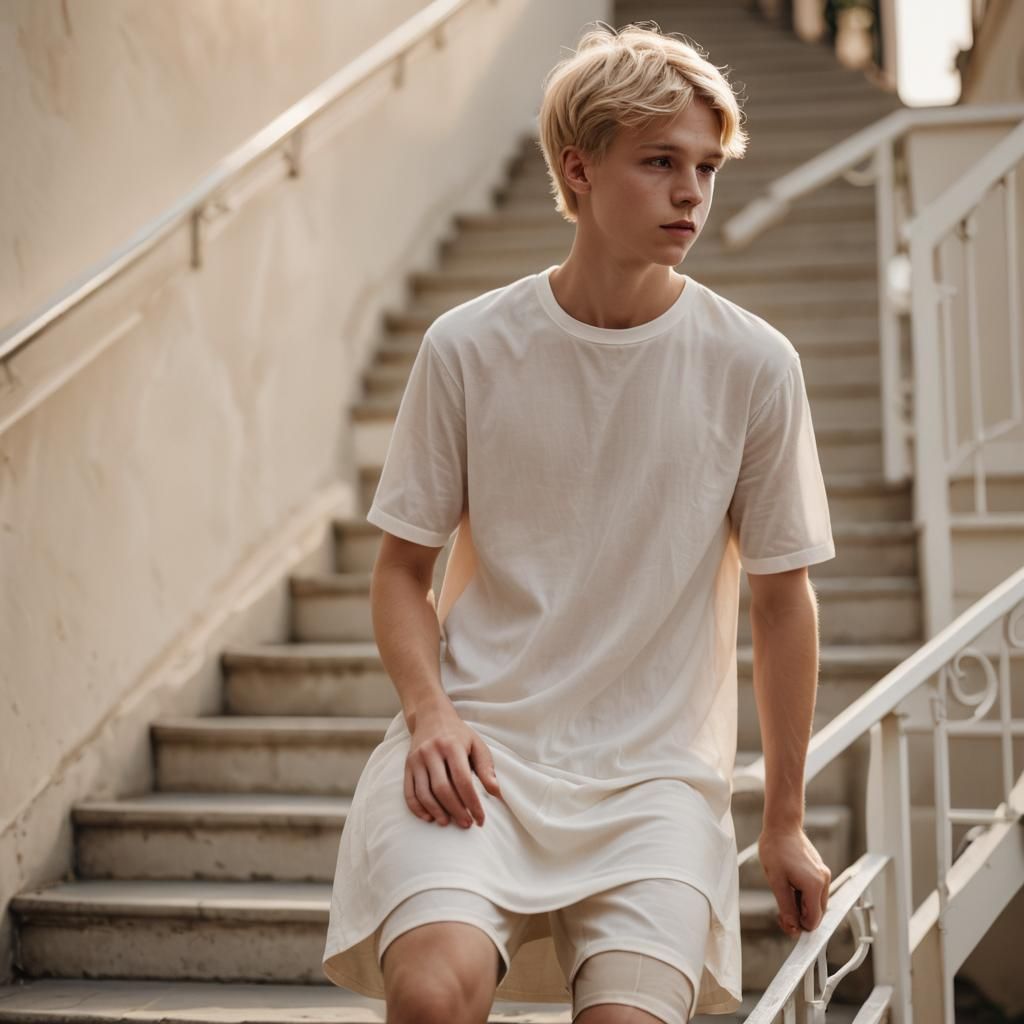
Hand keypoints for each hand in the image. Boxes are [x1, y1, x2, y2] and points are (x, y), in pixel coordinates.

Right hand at [405, 701, 503, 826]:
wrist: (431, 716)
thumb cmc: (459, 734)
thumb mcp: (477, 745)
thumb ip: (486, 768)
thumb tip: (497, 793)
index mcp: (452, 746)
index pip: (463, 781)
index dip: (472, 803)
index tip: (480, 819)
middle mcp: (432, 752)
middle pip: (443, 789)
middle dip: (456, 810)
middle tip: (466, 824)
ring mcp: (417, 759)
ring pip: (424, 793)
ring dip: (437, 812)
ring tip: (448, 822)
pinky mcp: (407, 766)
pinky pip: (409, 792)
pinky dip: (418, 808)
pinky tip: (429, 817)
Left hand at [758, 824, 831, 937]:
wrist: (781, 825)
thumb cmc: (776, 849)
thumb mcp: (776, 881)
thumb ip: (786, 907)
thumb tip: (792, 927)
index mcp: (814, 885)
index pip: (813, 921)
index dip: (799, 927)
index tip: (785, 923)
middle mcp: (823, 881)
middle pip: (816, 915)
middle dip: (799, 917)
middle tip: (779, 912)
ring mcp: (823, 875)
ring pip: (815, 904)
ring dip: (800, 907)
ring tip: (783, 894)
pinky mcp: (820, 871)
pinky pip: (814, 893)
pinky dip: (803, 896)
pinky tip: (789, 887)